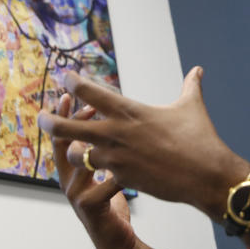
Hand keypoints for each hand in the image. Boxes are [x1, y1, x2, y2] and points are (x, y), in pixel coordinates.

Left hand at [39, 67, 249, 220]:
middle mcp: (117, 133)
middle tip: (42, 118)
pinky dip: (96, 174)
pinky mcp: (123, 179)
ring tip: (73, 150)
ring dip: (74, 152)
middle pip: (70, 127)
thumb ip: (190, 86)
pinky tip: (97, 173)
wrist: (207, 175)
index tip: (66, 77)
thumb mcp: (192, 107)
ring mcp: (117, 159)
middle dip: (52, 122)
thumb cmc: (201, 139)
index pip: (91, 92)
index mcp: (130, 111)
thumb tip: (198, 69)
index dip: (74, 83)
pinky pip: (99, 177)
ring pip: (79, 155)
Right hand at [50, 94, 136, 248]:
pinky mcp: (90, 207)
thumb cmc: (113, 204)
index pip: (62, 138)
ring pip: (82, 161)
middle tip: (83, 102)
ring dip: (94, 142)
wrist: (118, 242)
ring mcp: (76, 195)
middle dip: (69, 121)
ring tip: (108, 126)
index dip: (63, 116)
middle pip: (64, 145)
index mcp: (71, 172)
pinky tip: (132, 162)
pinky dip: (118, 171)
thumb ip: (103, 154)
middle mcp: (68, 181)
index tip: (69, 94)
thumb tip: (110, 123)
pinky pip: (105, 182)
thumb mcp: (105, 175)